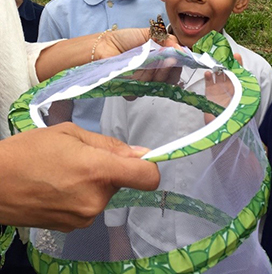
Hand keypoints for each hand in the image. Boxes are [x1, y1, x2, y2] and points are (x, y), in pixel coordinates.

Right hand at [0, 123, 159, 230]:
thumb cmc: (30, 150)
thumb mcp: (70, 134)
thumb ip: (109, 144)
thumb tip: (141, 153)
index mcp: (98, 172)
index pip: (147, 177)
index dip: (150, 166)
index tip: (139, 158)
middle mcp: (96, 200)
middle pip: (121, 182)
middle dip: (108, 170)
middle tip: (79, 158)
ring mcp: (84, 218)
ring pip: (104, 194)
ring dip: (93, 183)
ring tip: (64, 173)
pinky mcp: (72, 228)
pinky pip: (88, 207)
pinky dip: (81, 196)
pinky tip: (57, 188)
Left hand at [98, 28, 181, 84]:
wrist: (103, 45)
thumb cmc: (124, 39)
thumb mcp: (148, 34)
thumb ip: (166, 40)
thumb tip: (181, 48)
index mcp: (159, 61)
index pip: (174, 69)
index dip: (177, 65)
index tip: (177, 58)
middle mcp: (152, 74)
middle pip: (167, 79)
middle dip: (167, 69)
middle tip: (165, 59)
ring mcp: (142, 83)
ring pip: (154, 85)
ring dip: (151, 72)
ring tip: (144, 60)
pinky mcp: (129, 90)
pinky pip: (137, 93)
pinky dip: (134, 82)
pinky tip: (130, 71)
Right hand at [204, 53, 241, 123]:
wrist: (221, 131)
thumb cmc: (234, 119)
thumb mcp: (242, 104)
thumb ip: (244, 93)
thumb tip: (246, 78)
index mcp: (240, 90)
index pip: (240, 74)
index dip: (238, 65)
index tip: (236, 56)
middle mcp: (230, 89)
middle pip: (228, 72)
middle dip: (226, 63)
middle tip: (222, 55)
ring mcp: (219, 91)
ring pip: (218, 76)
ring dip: (216, 68)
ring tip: (214, 63)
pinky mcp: (210, 95)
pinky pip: (209, 83)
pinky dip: (208, 77)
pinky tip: (208, 73)